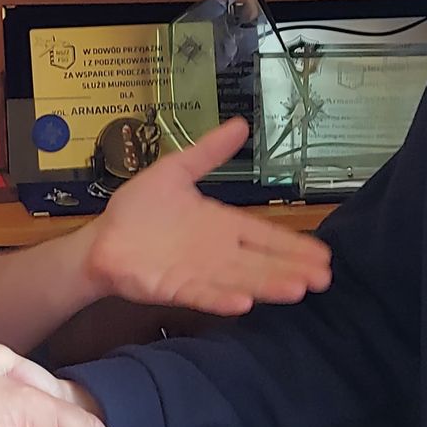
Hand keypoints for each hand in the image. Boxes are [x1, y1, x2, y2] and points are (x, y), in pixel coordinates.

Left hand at [82, 116, 332, 315]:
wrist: (102, 240)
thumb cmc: (139, 210)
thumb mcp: (176, 170)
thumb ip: (208, 152)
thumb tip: (241, 123)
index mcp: (221, 226)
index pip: (264, 236)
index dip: (292, 246)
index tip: (323, 255)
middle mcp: (217, 253)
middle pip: (261, 262)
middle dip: (292, 269)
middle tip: (324, 279)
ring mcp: (198, 273)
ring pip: (241, 280)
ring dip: (268, 285)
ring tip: (297, 290)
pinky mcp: (174, 288)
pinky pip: (202, 294)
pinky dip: (223, 299)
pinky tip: (245, 303)